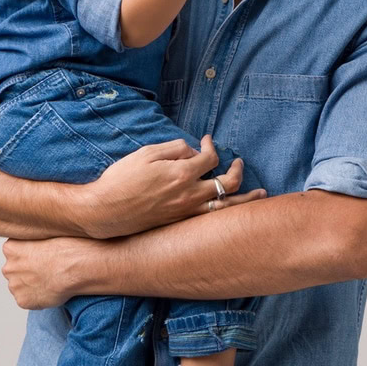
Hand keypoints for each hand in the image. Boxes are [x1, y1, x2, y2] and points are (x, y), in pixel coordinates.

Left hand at [1, 235, 87, 308]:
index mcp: (10, 248)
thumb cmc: (67, 250)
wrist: (76, 269)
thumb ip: (33, 242)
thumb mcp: (46, 235)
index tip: (39, 256)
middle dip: (26, 271)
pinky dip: (37, 298)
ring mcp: (15, 286)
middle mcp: (8, 268)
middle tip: (45, 270)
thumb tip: (37, 248)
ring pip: (20, 286)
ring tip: (49, 281)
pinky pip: (28, 300)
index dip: (27, 254)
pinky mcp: (23, 301)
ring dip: (30, 285)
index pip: (12, 251)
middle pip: (14, 270)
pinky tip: (50, 291)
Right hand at [82, 134, 265, 238]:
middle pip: (227, 182)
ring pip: (227, 206)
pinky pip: (213, 218)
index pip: (210, 158)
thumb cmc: (121, 180)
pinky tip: (234, 210)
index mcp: (181, 173)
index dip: (212, 146)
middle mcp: (189, 195)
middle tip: (239, 162)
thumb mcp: (145, 154)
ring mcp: (187, 212)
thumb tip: (193, 151)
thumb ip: (173, 149)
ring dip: (247, 199)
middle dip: (237, 170)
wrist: (105, 212)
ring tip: (261, 195)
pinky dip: (228, 213)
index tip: (207, 141)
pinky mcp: (182, 224)